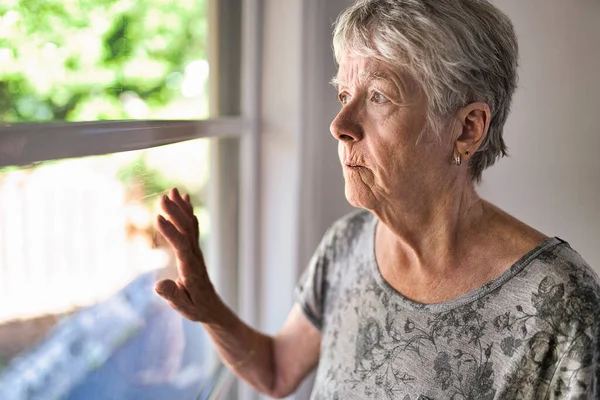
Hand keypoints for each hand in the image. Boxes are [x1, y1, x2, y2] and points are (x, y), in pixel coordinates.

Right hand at [154, 188, 221, 322]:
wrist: (211, 307)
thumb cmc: (196, 308)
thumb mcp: (184, 307)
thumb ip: (172, 296)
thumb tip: (159, 285)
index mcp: (190, 269)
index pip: (181, 246)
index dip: (171, 232)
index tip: (158, 217)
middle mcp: (194, 256)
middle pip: (186, 231)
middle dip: (175, 213)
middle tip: (163, 197)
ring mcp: (195, 251)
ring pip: (190, 226)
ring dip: (181, 208)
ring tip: (172, 191)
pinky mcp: (194, 249)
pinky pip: (192, 227)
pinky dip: (188, 212)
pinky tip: (184, 200)